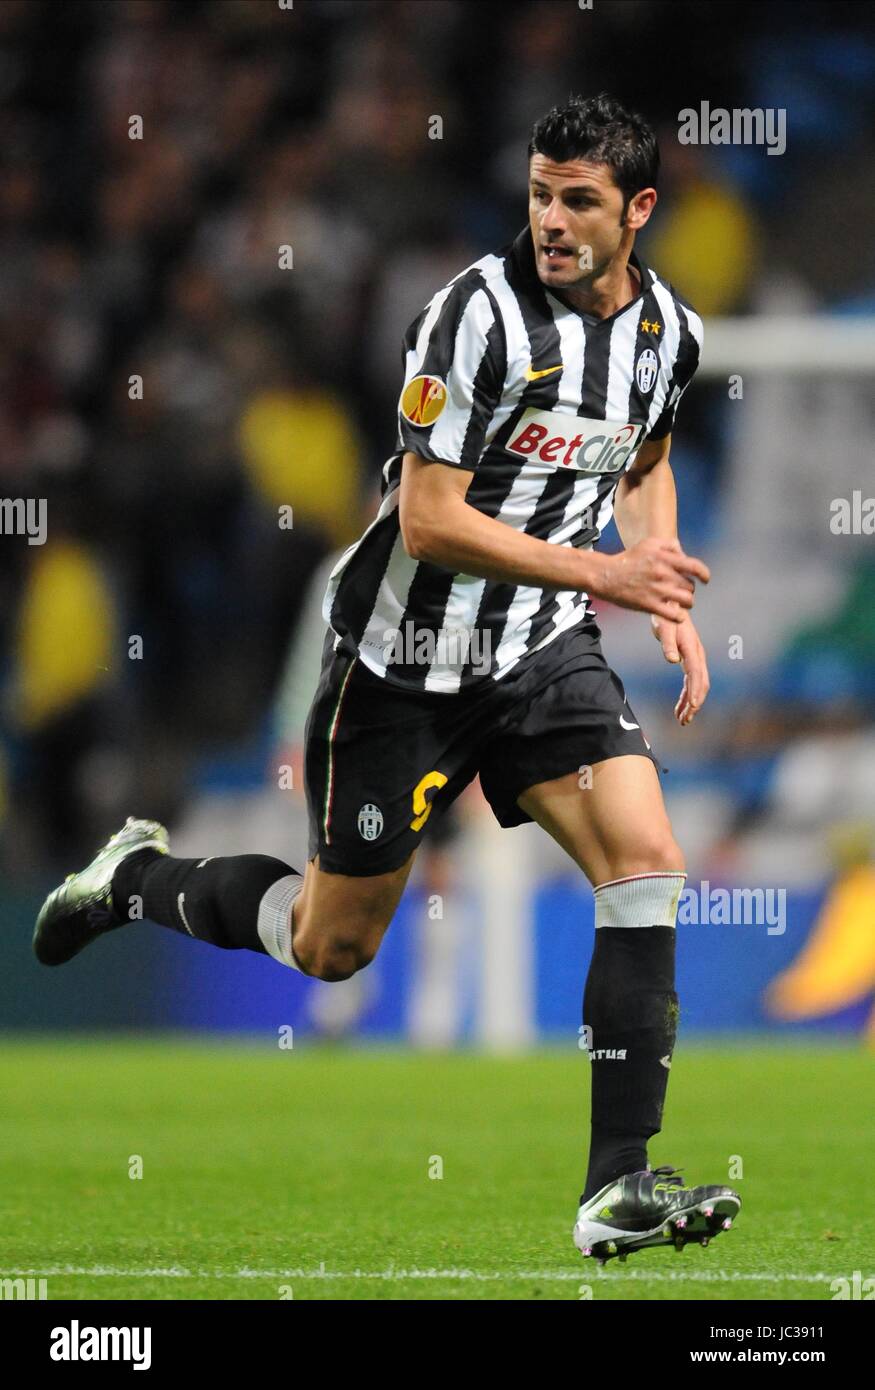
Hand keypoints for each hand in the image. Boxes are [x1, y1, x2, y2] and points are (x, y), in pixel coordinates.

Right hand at [593, 538, 709, 621]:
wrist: (606, 575)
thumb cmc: (628, 559)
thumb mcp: (649, 543)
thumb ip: (669, 544)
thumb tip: (683, 552)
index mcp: (665, 558)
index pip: (694, 567)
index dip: (704, 574)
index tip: (705, 579)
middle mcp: (663, 574)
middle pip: (690, 586)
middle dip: (688, 588)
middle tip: (680, 590)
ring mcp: (657, 590)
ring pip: (687, 600)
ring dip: (687, 602)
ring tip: (679, 602)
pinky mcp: (650, 605)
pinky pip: (675, 615)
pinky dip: (679, 617)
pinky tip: (675, 615)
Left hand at [651, 612, 709, 725]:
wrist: (671, 607)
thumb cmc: (666, 617)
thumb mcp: (664, 628)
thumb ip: (667, 644)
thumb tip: (672, 660)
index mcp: (693, 649)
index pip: (696, 674)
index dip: (695, 691)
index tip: (692, 706)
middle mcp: (698, 655)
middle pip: (701, 684)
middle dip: (694, 703)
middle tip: (685, 720)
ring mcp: (696, 659)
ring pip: (697, 686)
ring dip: (691, 703)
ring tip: (682, 720)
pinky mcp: (690, 661)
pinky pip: (691, 683)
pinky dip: (687, 696)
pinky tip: (679, 708)